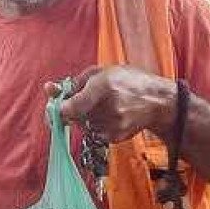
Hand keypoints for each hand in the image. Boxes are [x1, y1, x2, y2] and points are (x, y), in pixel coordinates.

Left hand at [52, 65, 176, 142]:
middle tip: (81, 100)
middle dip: (71, 110)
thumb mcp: (105, 71)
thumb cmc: (131, 82)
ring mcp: (112, 125)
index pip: (72, 106)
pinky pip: (94, 131)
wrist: (159, 103)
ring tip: (105, 104)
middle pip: (75, 116)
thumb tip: (50, 89)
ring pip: (84, 124)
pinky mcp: (115, 137)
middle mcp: (108, 108)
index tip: (54, 107)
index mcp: (105, 85)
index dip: (59, 109)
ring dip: (86, 116)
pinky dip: (97, 124)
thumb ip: (76, 81)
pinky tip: (112, 115)